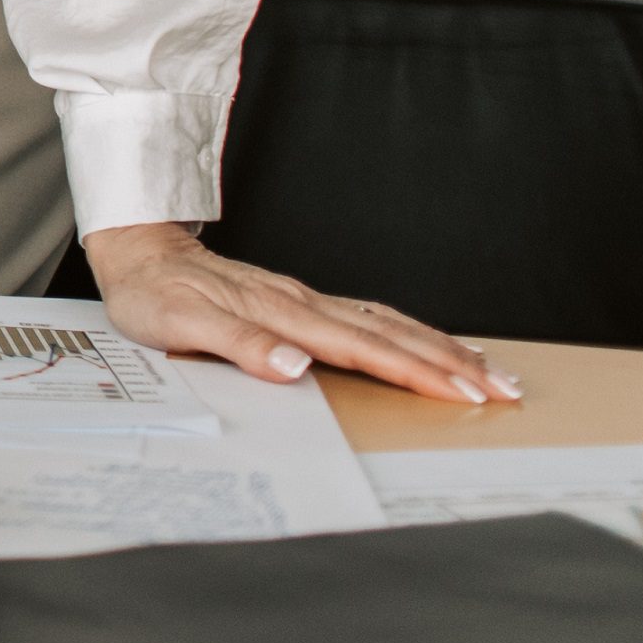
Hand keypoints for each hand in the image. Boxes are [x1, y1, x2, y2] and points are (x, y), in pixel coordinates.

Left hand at [86, 222, 521, 404]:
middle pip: (392, 335)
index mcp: (283, 315)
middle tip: (506, 390)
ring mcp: (304, 299)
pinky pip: (369, 316)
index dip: (416, 373)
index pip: (364, 349)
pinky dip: (408, 332)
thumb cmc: (152, 292)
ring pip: (388, 323)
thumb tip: (295, 367)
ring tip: (490, 370)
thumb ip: (239, 346)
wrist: (136, 247)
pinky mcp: (299, 299)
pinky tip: (426, 342)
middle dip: (452, 364)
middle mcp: (303, 303)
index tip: (465, 394)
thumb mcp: (179, 325)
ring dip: (440, 347)